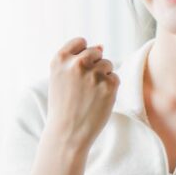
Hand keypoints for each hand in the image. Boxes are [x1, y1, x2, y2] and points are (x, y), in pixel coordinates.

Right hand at [43, 37, 119, 155]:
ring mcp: (93, 73)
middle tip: (84, 87)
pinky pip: (115, 78)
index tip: (78, 70)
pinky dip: (109, 88)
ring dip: (103, 77)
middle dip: (94, 66)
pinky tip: (98, 100)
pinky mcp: (109, 84)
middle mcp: (77, 63)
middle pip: (96, 52)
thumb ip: (75, 59)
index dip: (82, 54)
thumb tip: (101, 45)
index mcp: (60, 59)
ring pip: (107, 64)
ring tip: (90, 95)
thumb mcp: (59, 78)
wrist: (67, 133)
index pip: (80, 42)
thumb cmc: (63, 106)